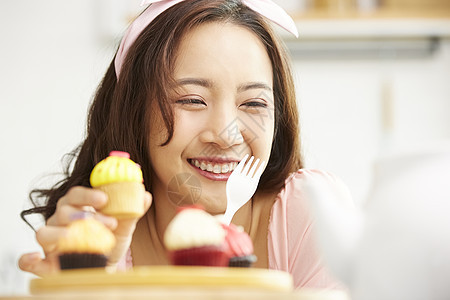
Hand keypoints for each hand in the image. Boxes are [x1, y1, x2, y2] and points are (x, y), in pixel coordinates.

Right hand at [19, 186, 151, 275]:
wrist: (103, 267)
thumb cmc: (109, 241)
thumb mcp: (123, 227)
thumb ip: (132, 212)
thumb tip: (145, 196)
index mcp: (76, 207)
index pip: (75, 194)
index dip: (87, 194)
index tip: (104, 199)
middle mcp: (60, 221)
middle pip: (62, 210)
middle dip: (84, 215)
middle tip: (108, 223)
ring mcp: (50, 242)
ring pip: (43, 232)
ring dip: (59, 234)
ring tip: (74, 238)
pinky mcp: (44, 264)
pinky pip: (28, 262)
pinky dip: (30, 260)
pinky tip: (39, 260)